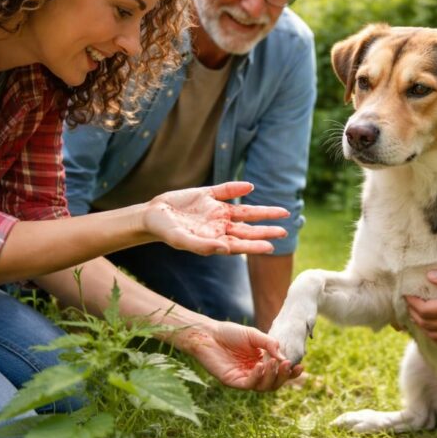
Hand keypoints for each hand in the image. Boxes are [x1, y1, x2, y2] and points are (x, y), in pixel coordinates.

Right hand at [144, 181, 288, 255]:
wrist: (151, 215)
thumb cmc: (166, 232)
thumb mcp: (182, 241)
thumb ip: (203, 246)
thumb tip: (227, 250)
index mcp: (215, 238)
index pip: (240, 243)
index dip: (256, 245)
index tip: (271, 246)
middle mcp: (219, 225)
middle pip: (248, 228)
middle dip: (267, 230)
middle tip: (285, 231)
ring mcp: (216, 210)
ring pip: (245, 210)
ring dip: (263, 211)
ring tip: (283, 212)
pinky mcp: (208, 194)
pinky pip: (226, 190)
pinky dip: (237, 187)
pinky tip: (249, 187)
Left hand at [174, 321, 302, 390]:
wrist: (208, 334)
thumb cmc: (230, 333)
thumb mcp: (254, 335)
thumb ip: (269, 344)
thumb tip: (284, 357)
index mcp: (262, 362)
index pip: (280, 372)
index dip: (291, 372)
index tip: (301, 366)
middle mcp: (255, 373)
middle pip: (274, 383)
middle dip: (283, 376)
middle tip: (287, 364)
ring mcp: (244, 378)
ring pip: (263, 387)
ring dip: (272, 376)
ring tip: (273, 363)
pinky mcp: (232, 381)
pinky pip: (249, 384)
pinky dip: (257, 377)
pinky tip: (260, 366)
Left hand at [404, 267, 436, 347]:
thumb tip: (431, 276)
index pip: (426, 311)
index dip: (413, 303)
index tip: (408, 293)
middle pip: (427, 324)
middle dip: (414, 313)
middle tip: (410, 302)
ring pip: (434, 336)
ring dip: (422, 326)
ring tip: (417, 314)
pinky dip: (435, 337)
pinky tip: (433, 330)